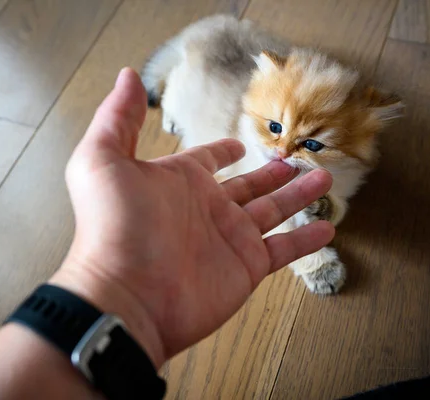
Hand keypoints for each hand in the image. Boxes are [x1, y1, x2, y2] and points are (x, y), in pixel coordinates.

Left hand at [49, 68, 333, 367]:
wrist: (126, 297)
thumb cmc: (111, 229)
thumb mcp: (103, 160)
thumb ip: (119, 118)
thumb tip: (128, 77)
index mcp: (178, 182)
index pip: (206, 161)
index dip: (222, 151)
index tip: (237, 145)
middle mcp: (206, 209)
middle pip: (249, 184)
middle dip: (272, 172)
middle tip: (295, 159)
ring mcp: (228, 239)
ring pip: (273, 211)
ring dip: (298, 196)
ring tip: (322, 178)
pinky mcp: (245, 268)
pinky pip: (283, 250)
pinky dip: (305, 240)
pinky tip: (327, 228)